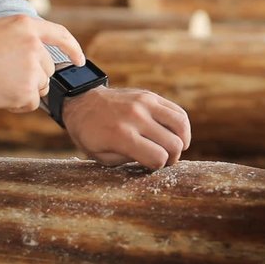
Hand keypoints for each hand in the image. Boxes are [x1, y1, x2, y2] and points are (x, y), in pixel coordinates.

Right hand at [0, 15, 84, 111]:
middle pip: (48, 69)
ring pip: (41, 86)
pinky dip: (20, 103)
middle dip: (33, 76)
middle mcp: (35, 46)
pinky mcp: (29, 90)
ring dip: (26, 89)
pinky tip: (3, 95)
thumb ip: (23, 37)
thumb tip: (40, 51)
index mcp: (27, 26)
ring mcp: (34, 68)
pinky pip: (33, 102)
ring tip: (2, 83)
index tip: (79, 61)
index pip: (61, 35)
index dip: (73, 49)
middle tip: (7, 75)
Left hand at [63, 87, 191, 169]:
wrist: (82, 103)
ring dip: (182, 140)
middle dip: (172, 157)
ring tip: (176, 147)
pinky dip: (181, 126)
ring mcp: (145, 103)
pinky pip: (177, 111)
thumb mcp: (102, 157)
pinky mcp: (150, 96)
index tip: (153, 167)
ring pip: (181, 124)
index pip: (157, 157)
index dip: (158, 167)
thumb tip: (155, 161)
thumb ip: (129, 161)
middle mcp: (135, 117)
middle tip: (166, 160)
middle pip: (172, 143)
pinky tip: (176, 134)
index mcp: (121, 136)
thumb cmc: (90, 135)